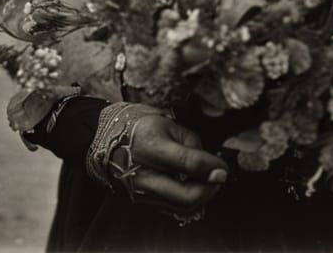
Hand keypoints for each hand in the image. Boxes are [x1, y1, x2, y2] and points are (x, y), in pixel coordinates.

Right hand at [110, 111, 227, 217]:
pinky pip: (171, 208)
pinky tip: (191, 187)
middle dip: (210, 189)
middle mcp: (145, 175)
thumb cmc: (140, 127)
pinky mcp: (141, 201)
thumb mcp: (167, 124)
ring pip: (181, 207)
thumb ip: (190, 142)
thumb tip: (209, 163)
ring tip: (207, 182)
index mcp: (152, 147)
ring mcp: (142, 192)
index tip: (224, 169)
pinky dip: (187, 201)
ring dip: (201, 197)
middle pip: (187, 196)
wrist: (108, 140)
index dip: (212, 167)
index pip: (189, 163)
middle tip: (218, 177)